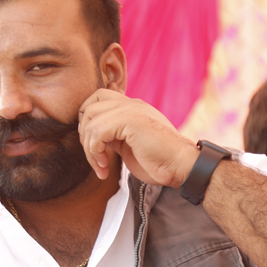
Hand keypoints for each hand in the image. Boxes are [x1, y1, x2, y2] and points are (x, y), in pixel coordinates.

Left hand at [78, 90, 198, 187]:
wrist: (182, 166)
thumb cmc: (159, 161)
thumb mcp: (129, 145)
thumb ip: (113, 136)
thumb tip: (92, 138)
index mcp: (131, 107)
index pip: (97, 99)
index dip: (87, 122)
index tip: (93, 147)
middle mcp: (130, 104)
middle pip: (89, 106)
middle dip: (84, 135)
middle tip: (94, 158)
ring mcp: (131, 110)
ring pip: (90, 121)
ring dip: (89, 149)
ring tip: (100, 167)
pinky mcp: (131, 121)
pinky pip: (98, 132)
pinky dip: (95, 152)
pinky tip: (105, 167)